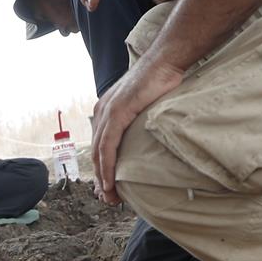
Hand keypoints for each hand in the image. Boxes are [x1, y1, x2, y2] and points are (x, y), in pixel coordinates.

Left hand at [91, 51, 184, 203]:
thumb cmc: (162, 80)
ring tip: (110, 197)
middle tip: (109, 199)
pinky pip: (108, 146)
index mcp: (106, 110)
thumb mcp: (145, 105)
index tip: (109, 188)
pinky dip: (107, 166)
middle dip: (101, 179)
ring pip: (99, 153)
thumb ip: (139, 121)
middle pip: (96, 153)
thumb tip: (146, 138)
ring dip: (103, 178)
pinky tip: (110, 182)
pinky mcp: (117, 113)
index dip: (103, 169)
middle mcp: (102, 111)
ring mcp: (108, 111)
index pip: (100, 145)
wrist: (166, 61)